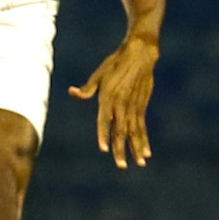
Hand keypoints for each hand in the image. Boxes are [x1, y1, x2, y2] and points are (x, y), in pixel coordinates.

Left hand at [69, 36, 157, 167]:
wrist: (140, 54)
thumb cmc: (115, 64)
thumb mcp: (99, 74)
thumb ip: (87, 89)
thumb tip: (72, 92)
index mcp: (109, 97)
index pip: (105, 120)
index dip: (104, 135)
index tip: (104, 149)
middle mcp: (122, 104)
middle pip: (121, 131)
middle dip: (121, 149)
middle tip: (121, 165)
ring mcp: (133, 106)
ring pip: (134, 132)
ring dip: (136, 149)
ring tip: (139, 163)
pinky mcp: (142, 106)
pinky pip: (142, 127)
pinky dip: (144, 140)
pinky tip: (146, 153)